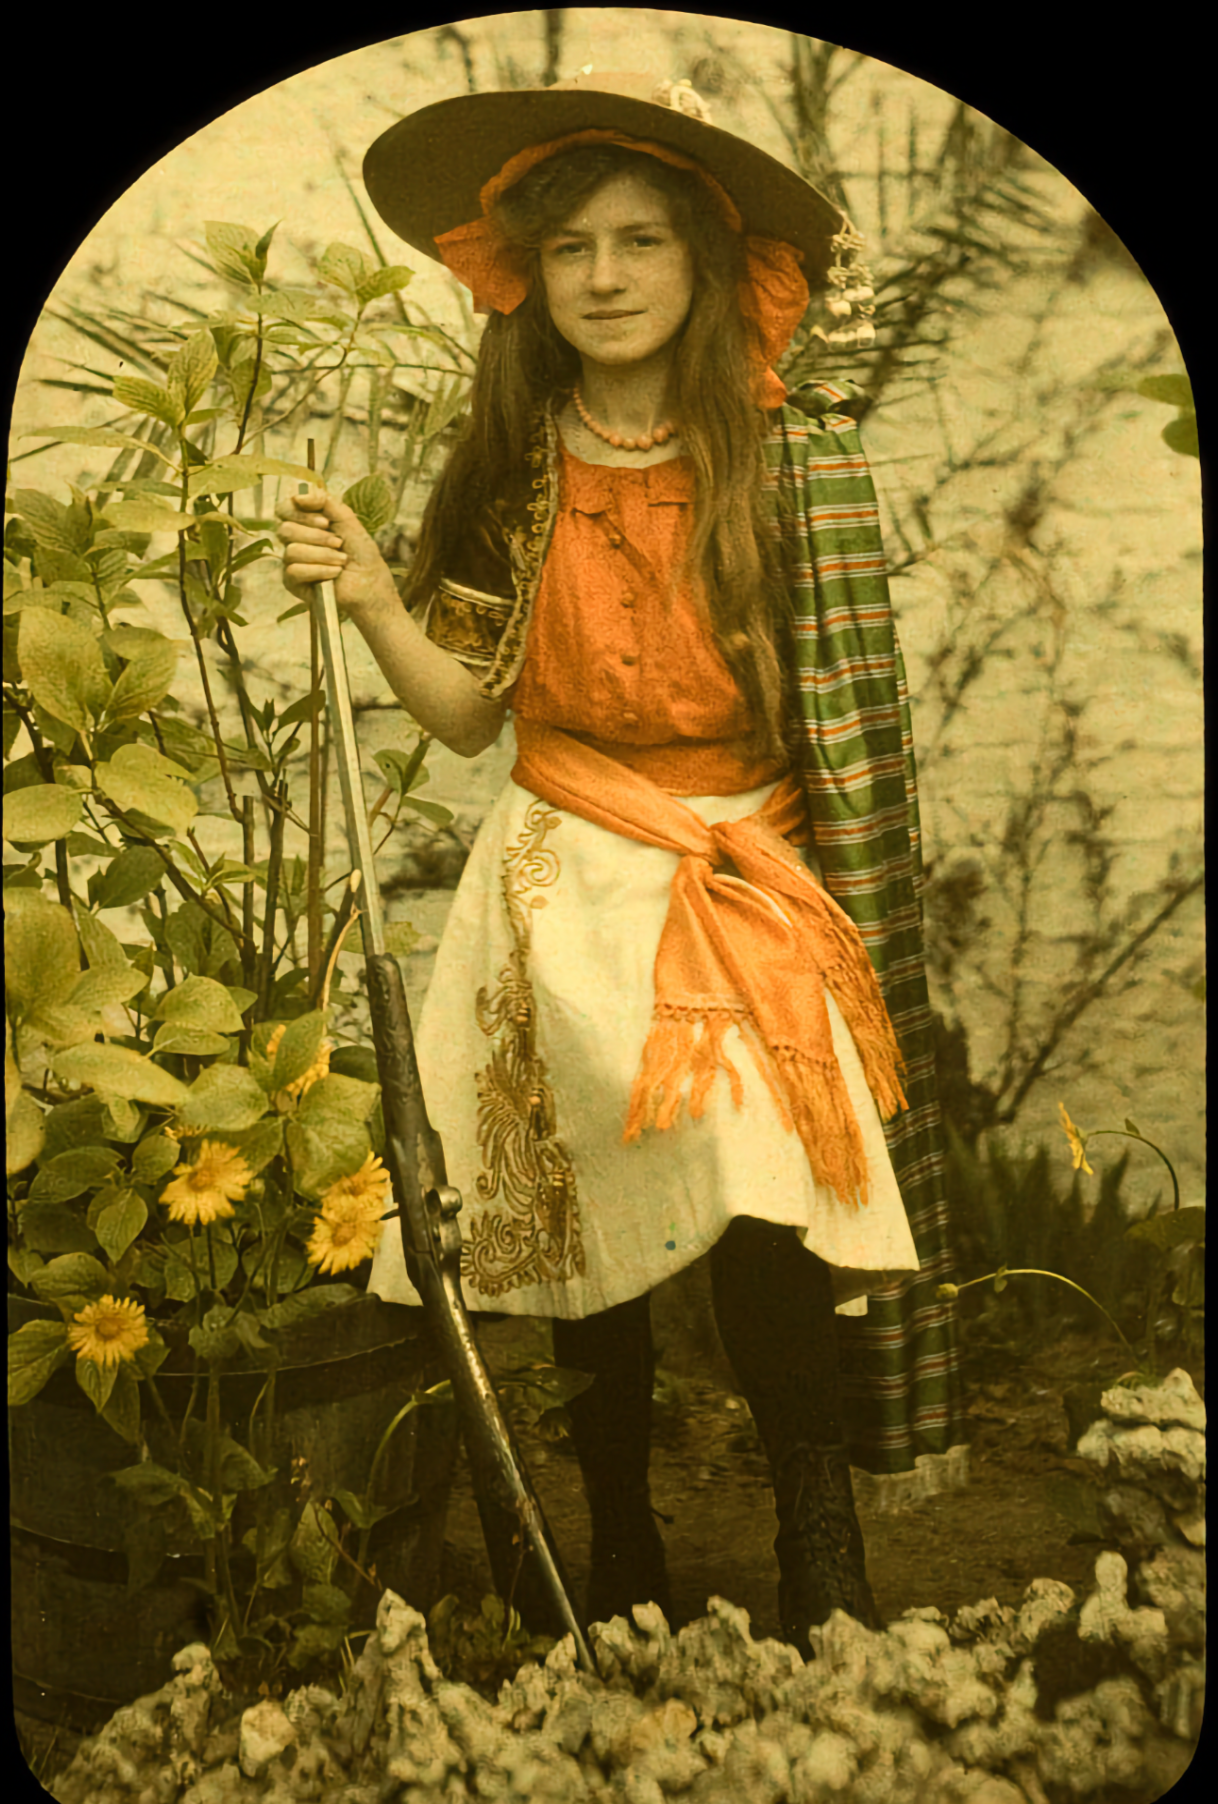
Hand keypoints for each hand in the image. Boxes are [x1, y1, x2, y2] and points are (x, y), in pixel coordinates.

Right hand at [276, 487, 396, 617]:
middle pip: (285, 530)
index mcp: (303, 523)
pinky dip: (319, 571)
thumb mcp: (346, 519)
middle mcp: (294, 540)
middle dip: (317, 537)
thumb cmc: (360, 551)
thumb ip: (324, 501)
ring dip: (323, 555)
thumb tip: (297, 497)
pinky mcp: (292, 583)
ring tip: (341, 561)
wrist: (370, 582)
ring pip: (292, 551)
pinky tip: (334, 574)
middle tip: (338, 543)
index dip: (301, 514)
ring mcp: (291, 562)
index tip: (326, 522)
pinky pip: (294, 571)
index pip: (284, 510)